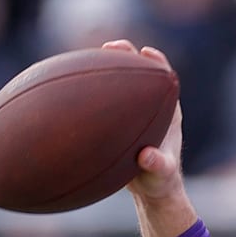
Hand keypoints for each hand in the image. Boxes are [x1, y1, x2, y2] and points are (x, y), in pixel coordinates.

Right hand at [101, 40, 184, 203]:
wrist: (149, 190)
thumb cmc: (160, 181)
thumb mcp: (161, 175)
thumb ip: (158, 166)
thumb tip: (147, 156)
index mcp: (168, 114)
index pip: (165, 80)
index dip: (157, 63)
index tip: (147, 53)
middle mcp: (150, 108)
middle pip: (139, 74)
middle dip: (127, 56)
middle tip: (113, 46)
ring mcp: (132, 113)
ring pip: (117, 84)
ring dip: (104, 68)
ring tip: (87, 57)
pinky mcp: (116, 122)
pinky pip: (102, 101)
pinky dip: (89, 92)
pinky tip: (67, 86)